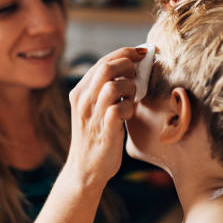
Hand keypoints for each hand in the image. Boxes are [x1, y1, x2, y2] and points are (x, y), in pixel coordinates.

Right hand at [65, 47, 146, 186]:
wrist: (85, 170)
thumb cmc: (96, 136)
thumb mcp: (94, 109)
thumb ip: (105, 89)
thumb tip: (131, 68)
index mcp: (80, 92)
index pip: (103, 62)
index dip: (125, 53)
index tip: (142, 52)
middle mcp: (83, 101)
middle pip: (107, 68)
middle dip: (129, 65)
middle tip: (140, 72)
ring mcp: (92, 116)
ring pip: (112, 86)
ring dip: (130, 88)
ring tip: (133, 97)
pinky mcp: (104, 131)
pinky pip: (119, 109)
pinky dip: (129, 108)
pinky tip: (130, 114)